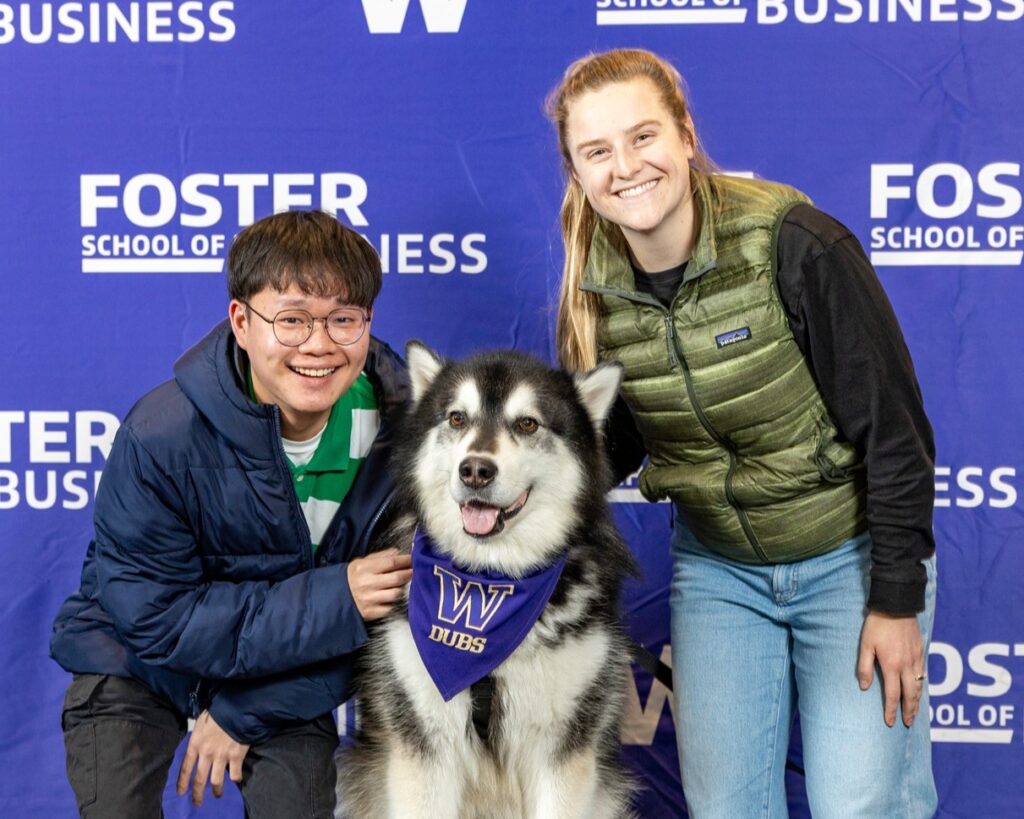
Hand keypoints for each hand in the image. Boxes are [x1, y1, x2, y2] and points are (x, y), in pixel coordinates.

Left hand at [176, 710, 249, 805]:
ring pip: (216, 781)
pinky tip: (236, 780)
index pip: (185, 768)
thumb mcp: (201, 721)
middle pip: (199, 779)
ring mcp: (221, 756)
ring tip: (218, 795)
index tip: (181, 792)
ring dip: (217, 790)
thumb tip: (199, 743)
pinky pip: (235, 774)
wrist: (236, 707)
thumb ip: (199, 735)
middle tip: (197, 803)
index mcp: (195, 744)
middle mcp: (206, 754)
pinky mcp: (236, 756)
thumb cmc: (217, 711)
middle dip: (197, 794)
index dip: (183, 782)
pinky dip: (235, 779)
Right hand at [347, 548, 412, 620]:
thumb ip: (380, 556)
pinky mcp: (371, 612)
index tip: (413, 559)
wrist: (335, 596)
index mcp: (365, 568)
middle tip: (413, 571)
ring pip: (396, 593)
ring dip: (402, 588)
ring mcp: (370, 599)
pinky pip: (390, 607)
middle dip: (408, 574)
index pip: (391, 562)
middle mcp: (368, 583)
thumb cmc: (351, 577)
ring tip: (403, 584)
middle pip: (396, 578)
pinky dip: (394, 602)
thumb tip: (397, 552)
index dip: (405, 560)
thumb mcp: (361, 562)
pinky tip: (393, 597)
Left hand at [857, 612, 925, 727]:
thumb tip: (864, 687)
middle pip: (910, 694)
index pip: (892, 694)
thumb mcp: (865, 645)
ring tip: (914, 712)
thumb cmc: (877, 625)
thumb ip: (864, 667)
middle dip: (909, 710)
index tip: (890, 722)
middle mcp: (907, 665)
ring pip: (919, 686)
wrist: (897, 606)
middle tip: (907, 723)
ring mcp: (916, 659)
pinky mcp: (921, 651)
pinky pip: (923, 674)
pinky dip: (922, 686)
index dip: (891, 710)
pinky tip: (919, 689)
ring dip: (917, 701)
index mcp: (892, 665)